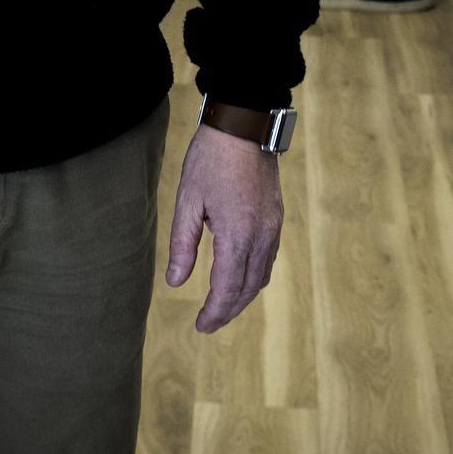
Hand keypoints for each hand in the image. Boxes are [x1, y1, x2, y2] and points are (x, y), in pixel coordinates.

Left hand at [164, 124, 283, 333]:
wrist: (245, 126)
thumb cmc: (211, 159)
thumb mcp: (187, 201)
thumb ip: (183, 245)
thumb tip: (176, 282)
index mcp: (237, 235)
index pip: (227, 288)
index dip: (214, 312)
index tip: (201, 327)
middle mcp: (261, 236)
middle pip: (247, 288)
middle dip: (228, 310)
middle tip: (208, 323)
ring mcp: (273, 227)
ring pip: (262, 276)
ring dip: (243, 296)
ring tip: (222, 306)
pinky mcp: (277, 218)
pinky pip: (269, 259)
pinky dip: (254, 277)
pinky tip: (240, 277)